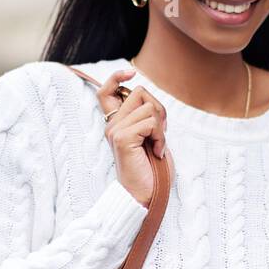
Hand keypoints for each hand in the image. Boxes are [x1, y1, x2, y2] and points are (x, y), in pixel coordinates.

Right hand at [100, 68, 168, 207]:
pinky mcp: (122, 138)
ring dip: (161, 127)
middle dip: (159, 110)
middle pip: (140, 93)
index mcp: (116, 123)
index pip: (106, 91)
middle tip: (159, 134)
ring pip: (148, 107)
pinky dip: (160, 137)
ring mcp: (115, 131)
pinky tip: (157, 152)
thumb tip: (145, 94)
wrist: (147, 194)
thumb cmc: (152, 168)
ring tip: (157, 146)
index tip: (130, 73)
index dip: (117, 77)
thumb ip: (145, 115)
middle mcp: (111, 125)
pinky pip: (150, 122)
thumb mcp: (150, 136)